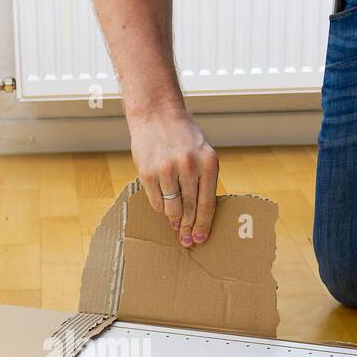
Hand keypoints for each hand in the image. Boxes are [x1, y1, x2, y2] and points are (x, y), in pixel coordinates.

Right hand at [128, 110, 218, 246]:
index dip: (203, 224)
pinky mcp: (148, 172)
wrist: (157, 115)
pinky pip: (156, 201)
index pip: (208, 203)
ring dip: (173, 218)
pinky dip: (160, 206)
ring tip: (175, 221)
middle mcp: (188, 166)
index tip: (200, 239)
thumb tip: (201, 214)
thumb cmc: (183, 137)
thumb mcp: (202, 153)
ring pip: (171, 208)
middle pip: (189, 209)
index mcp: (208, 163)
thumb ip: (204, 180)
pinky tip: (163, 204)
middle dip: (187, 227)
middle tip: (186, 241)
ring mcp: (167, 170)